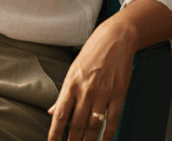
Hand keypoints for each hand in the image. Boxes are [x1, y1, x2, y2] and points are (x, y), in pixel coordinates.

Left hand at [47, 19, 137, 140]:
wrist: (114, 40)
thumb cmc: (91, 55)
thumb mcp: (72, 72)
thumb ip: (64, 95)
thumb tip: (52, 112)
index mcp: (70, 84)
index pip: (60, 114)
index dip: (55, 132)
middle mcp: (85, 90)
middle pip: (77, 124)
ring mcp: (103, 93)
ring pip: (94, 125)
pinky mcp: (119, 95)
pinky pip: (113, 120)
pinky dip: (109, 134)